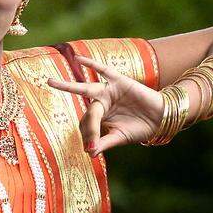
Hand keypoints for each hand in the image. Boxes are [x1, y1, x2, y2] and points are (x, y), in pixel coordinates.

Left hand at [47, 55, 164, 155]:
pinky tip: (78, 58)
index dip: (90, 134)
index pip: (87, 122)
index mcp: (99, 116)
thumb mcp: (120, 137)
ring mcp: (108, 91)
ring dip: (67, 85)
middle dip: (77, 109)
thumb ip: (104, 142)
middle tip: (59, 101)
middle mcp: (101, 102)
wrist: (162, 118)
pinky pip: (103, 70)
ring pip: (85, 88)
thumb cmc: (140, 128)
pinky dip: (91, 64)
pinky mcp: (120, 81)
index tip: (93, 148)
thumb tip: (89, 153)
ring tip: (50, 82)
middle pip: (85, 107)